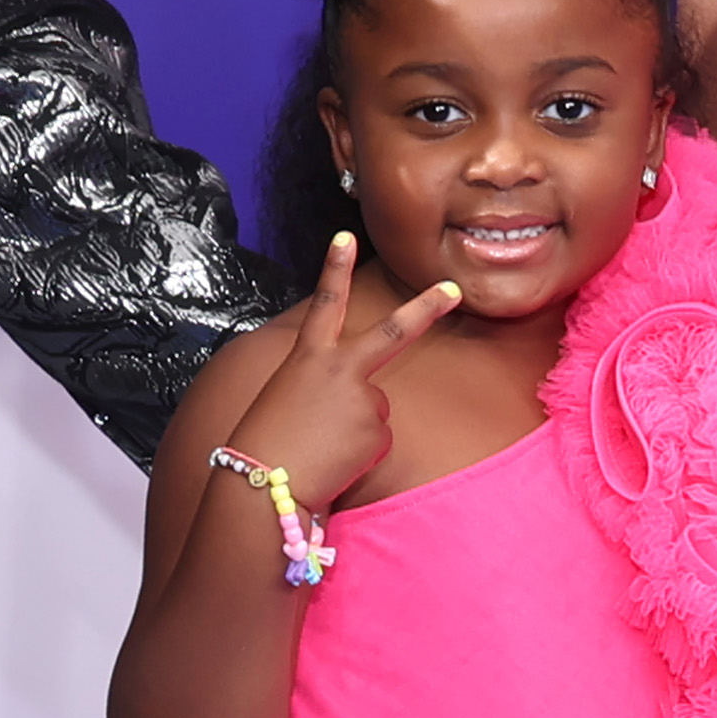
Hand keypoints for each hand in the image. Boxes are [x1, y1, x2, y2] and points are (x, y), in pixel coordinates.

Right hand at [215, 232, 464, 523]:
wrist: (262, 481)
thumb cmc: (266, 441)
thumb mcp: (287, 395)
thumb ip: (325, 384)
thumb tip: (364, 400)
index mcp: (309, 356)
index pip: (325, 302)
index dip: (334, 267)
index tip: (345, 236)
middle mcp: (341, 369)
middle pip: (393, 332)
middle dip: (427, 307)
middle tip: (453, 288)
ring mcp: (365, 399)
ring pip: (375, 409)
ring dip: (356, 427)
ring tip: (323, 443)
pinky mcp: (379, 432)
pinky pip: (377, 441)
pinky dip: (360, 453)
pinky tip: (335, 459)